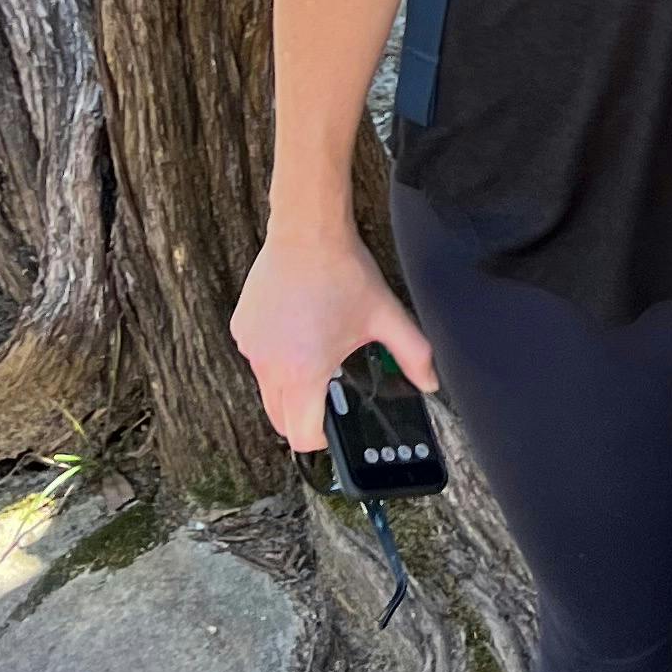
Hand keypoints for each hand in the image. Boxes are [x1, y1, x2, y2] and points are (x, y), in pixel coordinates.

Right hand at [231, 228, 439, 455]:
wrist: (307, 232)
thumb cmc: (344, 273)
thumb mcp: (386, 317)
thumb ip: (413, 355)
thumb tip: (430, 382)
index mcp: (305, 372)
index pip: (301, 435)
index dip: (320, 438)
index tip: (332, 425)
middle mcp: (271, 366)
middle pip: (280, 419)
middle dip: (302, 417)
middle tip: (327, 393)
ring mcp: (251, 348)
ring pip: (266, 387)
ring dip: (287, 384)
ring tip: (315, 351)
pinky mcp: (241, 329)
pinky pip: (256, 358)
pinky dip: (272, 356)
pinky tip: (295, 329)